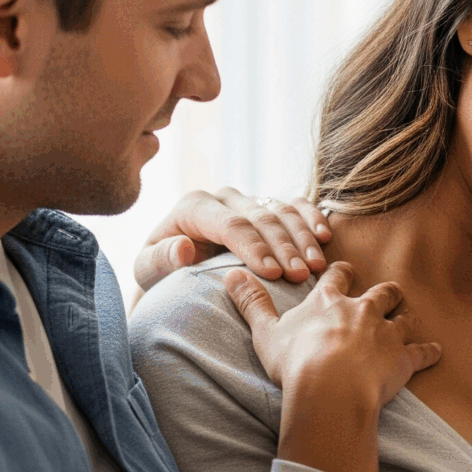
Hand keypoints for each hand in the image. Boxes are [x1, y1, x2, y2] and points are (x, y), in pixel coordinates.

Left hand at [134, 186, 331, 290]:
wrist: (176, 269)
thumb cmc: (161, 273)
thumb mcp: (147, 270)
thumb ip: (160, 259)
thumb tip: (185, 247)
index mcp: (194, 206)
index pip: (231, 224)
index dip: (254, 248)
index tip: (273, 274)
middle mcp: (224, 197)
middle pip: (261, 218)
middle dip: (284, 247)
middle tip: (301, 275)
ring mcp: (249, 199)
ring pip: (282, 211)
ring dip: (302, 238)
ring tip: (315, 266)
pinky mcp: (268, 206)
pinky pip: (295, 206)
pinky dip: (311, 219)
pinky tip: (324, 237)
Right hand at [224, 262, 442, 471]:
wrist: (332, 388)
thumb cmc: (296, 361)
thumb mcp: (265, 332)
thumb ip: (250, 302)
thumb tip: (230, 275)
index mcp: (329, 302)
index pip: (337, 278)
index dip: (340, 274)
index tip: (344, 271)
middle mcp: (362, 310)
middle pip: (380, 292)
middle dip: (384, 291)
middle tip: (387, 292)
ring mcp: (386, 332)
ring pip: (402, 318)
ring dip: (404, 318)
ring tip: (407, 320)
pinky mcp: (404, 357)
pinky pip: (422, 351)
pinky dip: (429, 351)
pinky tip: (436, 351)